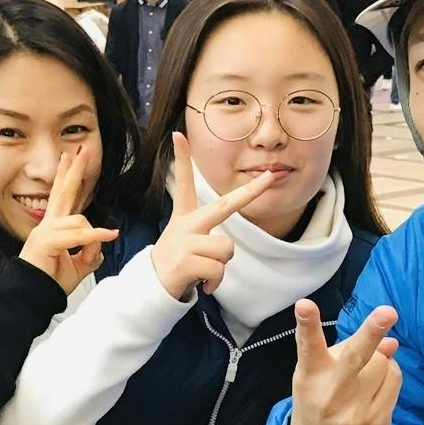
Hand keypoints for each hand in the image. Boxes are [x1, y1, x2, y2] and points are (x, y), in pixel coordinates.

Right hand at [17, 145, 118, 293]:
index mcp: (55, 227)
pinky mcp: (47, 241)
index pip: (64, 196)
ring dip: (91, 238)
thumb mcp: (80, 265)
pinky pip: (78, 234)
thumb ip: (92, 251)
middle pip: (63, 191)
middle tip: (81, 149)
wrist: (32, 296)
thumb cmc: (50, 282)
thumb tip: (102, 239)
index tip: (71, 158)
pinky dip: (94, 236)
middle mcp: (49, 224)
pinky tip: (108, 234)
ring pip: (80, 221)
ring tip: (90, 254)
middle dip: (74, 170)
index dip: (68, 177)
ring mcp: (45, 231)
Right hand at [149, 131, 274, 299]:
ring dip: (222, 266)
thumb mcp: (186, 241)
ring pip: (227, 249)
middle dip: (250, 192)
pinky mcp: (185, 262)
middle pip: (224, 206)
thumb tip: (225, 250)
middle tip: (270, 176)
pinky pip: (218, 270)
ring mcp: (185, 242)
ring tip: (205, 271)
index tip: (178, 135)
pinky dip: (214, 283)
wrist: (153, 288)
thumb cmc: (177, 263)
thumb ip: (205, 235)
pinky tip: (202, 284)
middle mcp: (186, 225)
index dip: (181, 159)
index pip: (184, 183)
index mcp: (185, 217)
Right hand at [289, 300, 401, 424]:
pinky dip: (390, 375)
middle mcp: (333, 392)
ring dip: (381, 359)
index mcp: (312, 375)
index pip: (308, 346)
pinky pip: (395, 381)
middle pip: (356, 356)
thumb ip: (345, 351)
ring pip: (384, 363)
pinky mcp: (378, 421)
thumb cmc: (318, 400)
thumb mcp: (316, 375)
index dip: (307, 324)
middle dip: (372, 331)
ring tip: (367, 371)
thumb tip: (389, 339)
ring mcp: (357, 410)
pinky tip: (376, 384)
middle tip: (388, 312)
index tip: (304, 305)